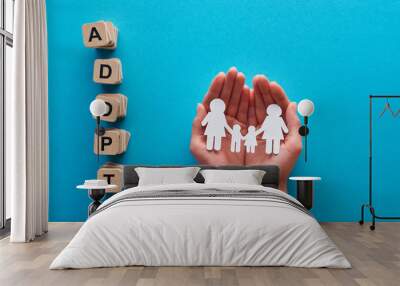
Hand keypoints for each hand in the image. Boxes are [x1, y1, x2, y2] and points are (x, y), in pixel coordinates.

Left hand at [190, 67, 247, 164]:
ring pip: (239, 104)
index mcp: (212, 125)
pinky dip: (251, 103)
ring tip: (243, 79)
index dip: (217, 88)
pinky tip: (251, 93)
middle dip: (230, 85)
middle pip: (227, 100)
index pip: (214, 102)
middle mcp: (224, 124)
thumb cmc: (212, 166)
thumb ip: (198, 126)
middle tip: (235, 73)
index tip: (221, 76)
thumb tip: (200, 106)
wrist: (230, 180)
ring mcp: (237, 126)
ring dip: (240, 90)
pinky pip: (250, 114)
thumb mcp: (199, 147)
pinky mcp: (249, 132)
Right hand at [245, 76, 301, 190]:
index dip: (275, 94)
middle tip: (258, 78)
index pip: (278, 106)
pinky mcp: (241, 135)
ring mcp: (253, 130)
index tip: (271, 84)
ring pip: (252, 107)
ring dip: (250, 93)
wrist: (263, 183)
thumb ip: (294, 125)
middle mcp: (266, 127)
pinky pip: (240, 116)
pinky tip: (241, 95)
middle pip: (264, 103)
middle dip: (261, 89)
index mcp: (279, 128)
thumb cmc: (280, 168)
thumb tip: (293, 105)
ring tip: (247, 82)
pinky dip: (240, 105)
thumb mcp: (293, 147)